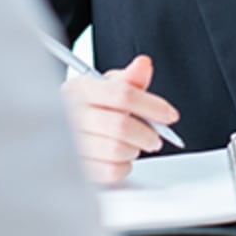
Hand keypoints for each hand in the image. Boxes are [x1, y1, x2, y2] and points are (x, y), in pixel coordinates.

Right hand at [60, 54, 180, 183]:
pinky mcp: (75, 167)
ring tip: (134, 145)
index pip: (123, 95)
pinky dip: (124, 166)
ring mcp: (70, 142)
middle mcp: (72, 114)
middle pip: (121, 126)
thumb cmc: (92, 105)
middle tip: (155, 138)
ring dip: (134, 149)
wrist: (66, 127)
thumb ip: (130, 78)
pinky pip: (110, 171)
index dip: (152, 106)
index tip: (169, 115)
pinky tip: (121, 157)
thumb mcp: (108, 84)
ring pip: (116, 150)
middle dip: (148, 134)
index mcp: (81, 89)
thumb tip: (144, 65)